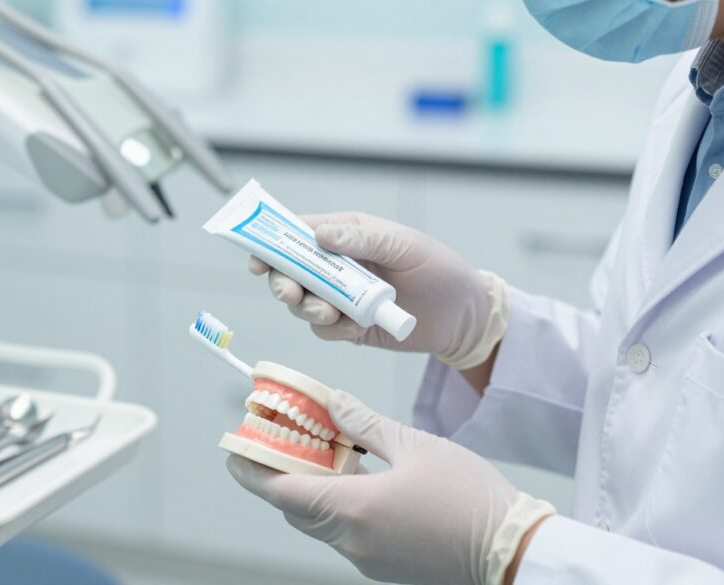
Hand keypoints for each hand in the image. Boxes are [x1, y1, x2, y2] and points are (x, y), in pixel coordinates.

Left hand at [227, 390, 554, 584]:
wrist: (515, 552)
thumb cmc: (471, 497)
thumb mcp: (415, 445)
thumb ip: (365, 424)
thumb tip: (331, 403)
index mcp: (353, 510)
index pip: (280, 491)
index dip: (250, 469)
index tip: (233, 449)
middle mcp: (352, 542)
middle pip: (295, 507)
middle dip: (281, 475)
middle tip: (282, 441)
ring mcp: (367, 560)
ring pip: (319, 522)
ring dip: (311, 490)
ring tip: (323, 453)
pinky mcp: (384, 567)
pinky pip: (345, 534)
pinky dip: (338, 506)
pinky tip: (358, 479)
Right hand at [250, 212, 505, 367]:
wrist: (463, 316)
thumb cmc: (439, 269)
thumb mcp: (404, 245)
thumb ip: (362, 239)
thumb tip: (319, 234)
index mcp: (348, 234)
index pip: (299, 234)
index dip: (273, 245)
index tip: (259, 260)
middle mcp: (338, 265)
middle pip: (290, 272)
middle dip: (284, 283)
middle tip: (291, 293)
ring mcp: (341, 296)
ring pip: (302, 303)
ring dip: (308, 308)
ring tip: (330, 313)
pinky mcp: (349, 325)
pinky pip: (325, 330)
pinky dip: (334, 330)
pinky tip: (356, 327)